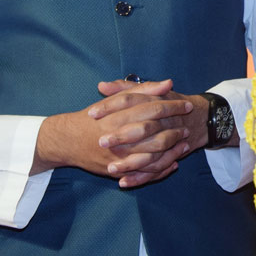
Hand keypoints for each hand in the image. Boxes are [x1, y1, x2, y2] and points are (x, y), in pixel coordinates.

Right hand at [32, 79, 197, 186]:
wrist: (67, 140)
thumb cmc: (95, 117)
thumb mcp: (117, 99)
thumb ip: (143, 90)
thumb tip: (168, 83)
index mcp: (120, 114)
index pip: (154, 109)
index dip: (173, 107)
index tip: (187, 104)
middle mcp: (120, 136)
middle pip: (156, 134)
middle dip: (175, 131)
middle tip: (187, 127)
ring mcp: (118, 156)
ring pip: (152, 156)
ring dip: (171, 151)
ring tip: (183, 145)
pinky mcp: (117, 170)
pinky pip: (143, 173)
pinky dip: (160, 170)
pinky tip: (173, 163)